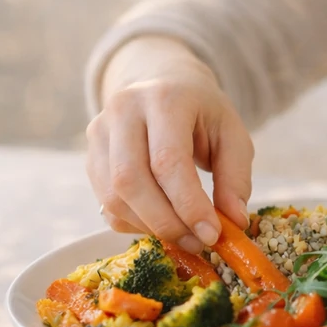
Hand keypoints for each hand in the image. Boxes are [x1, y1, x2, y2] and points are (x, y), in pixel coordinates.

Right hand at [85, 36, 254, 252]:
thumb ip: (235, 176)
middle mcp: (123, 111)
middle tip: (197, 242)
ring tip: (185, 236)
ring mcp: (100, 132)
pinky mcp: (90, 155)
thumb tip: (235, 221)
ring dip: (150, 227)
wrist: (163, 84)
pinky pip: (106, 204)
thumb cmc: (201, 112)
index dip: (188, 204)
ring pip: (113, 196)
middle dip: (166, 222)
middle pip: (131, 181)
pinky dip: (135, 224)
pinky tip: (162, 223)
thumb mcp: (232, 134)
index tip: (212, 234)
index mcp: (164, 98)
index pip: (168, 161)